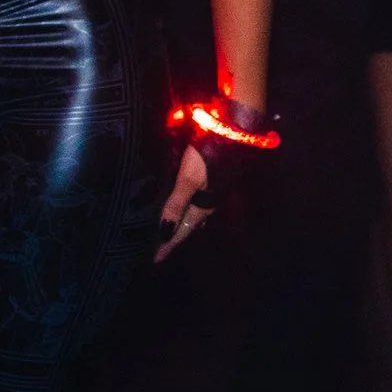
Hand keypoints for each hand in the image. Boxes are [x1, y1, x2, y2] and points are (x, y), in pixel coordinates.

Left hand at [153, 145, 212, 261]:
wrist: (236, 130)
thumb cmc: (210, 153)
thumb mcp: (189, 178)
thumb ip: (176, 204)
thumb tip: (163, 233)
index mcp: (204, 207)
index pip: (182, 231)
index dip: (169, 244)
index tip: (155, 260)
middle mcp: (210, 203)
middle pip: (190, 225)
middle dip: (175, 236)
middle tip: (159, 246)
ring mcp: (214, 191)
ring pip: (196, 214)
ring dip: (182, 223)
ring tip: (168, 229)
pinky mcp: (215, 179)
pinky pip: (199, 202)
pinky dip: (189, 209)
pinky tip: (184, 205)